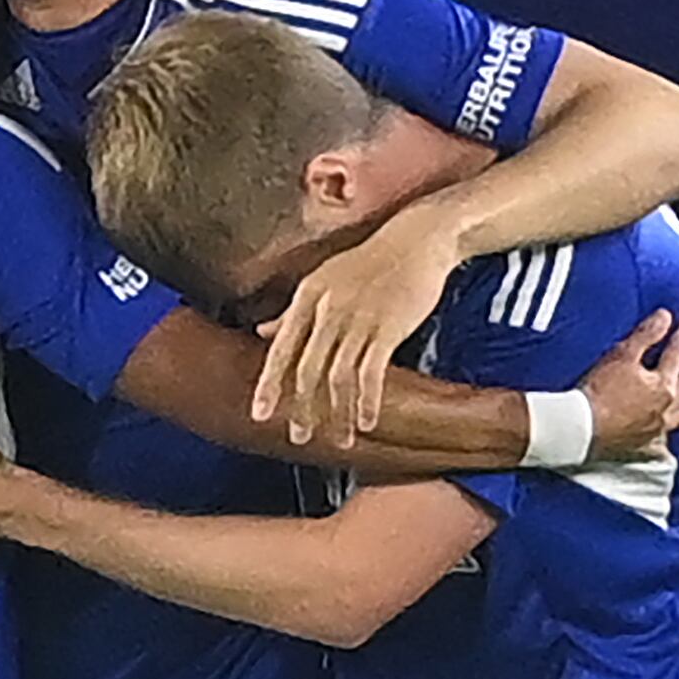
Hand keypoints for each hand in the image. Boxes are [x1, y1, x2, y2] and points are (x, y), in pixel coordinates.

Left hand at [251, 208, 462, 449]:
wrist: (418, 238)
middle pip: (307, 368)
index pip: (281, 348)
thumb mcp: (323, 280)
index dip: (270, 384)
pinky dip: (368, 401)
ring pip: (339, 377)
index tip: (260, 414)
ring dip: (338, 413)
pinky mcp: (389, 326)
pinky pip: (372, 372)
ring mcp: (358, 318)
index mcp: (307, 296)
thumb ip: (293, 311)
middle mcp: (328, 309)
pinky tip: (367, 423)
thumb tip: (262, 330)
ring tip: (340, 440)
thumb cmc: (369, 261)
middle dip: (302, 408)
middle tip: (300, 436)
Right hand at [580, 311, 678, 457]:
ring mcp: (657, 427)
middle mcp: (666, 407)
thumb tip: (665, 317)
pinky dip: (674, 432)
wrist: (582, 429)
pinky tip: (674, 433)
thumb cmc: (599, 393)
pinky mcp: (643, 444)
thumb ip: (646, 335)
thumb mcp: (622, 356)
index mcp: (663, 385)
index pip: (676, 353)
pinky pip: (667, 438)